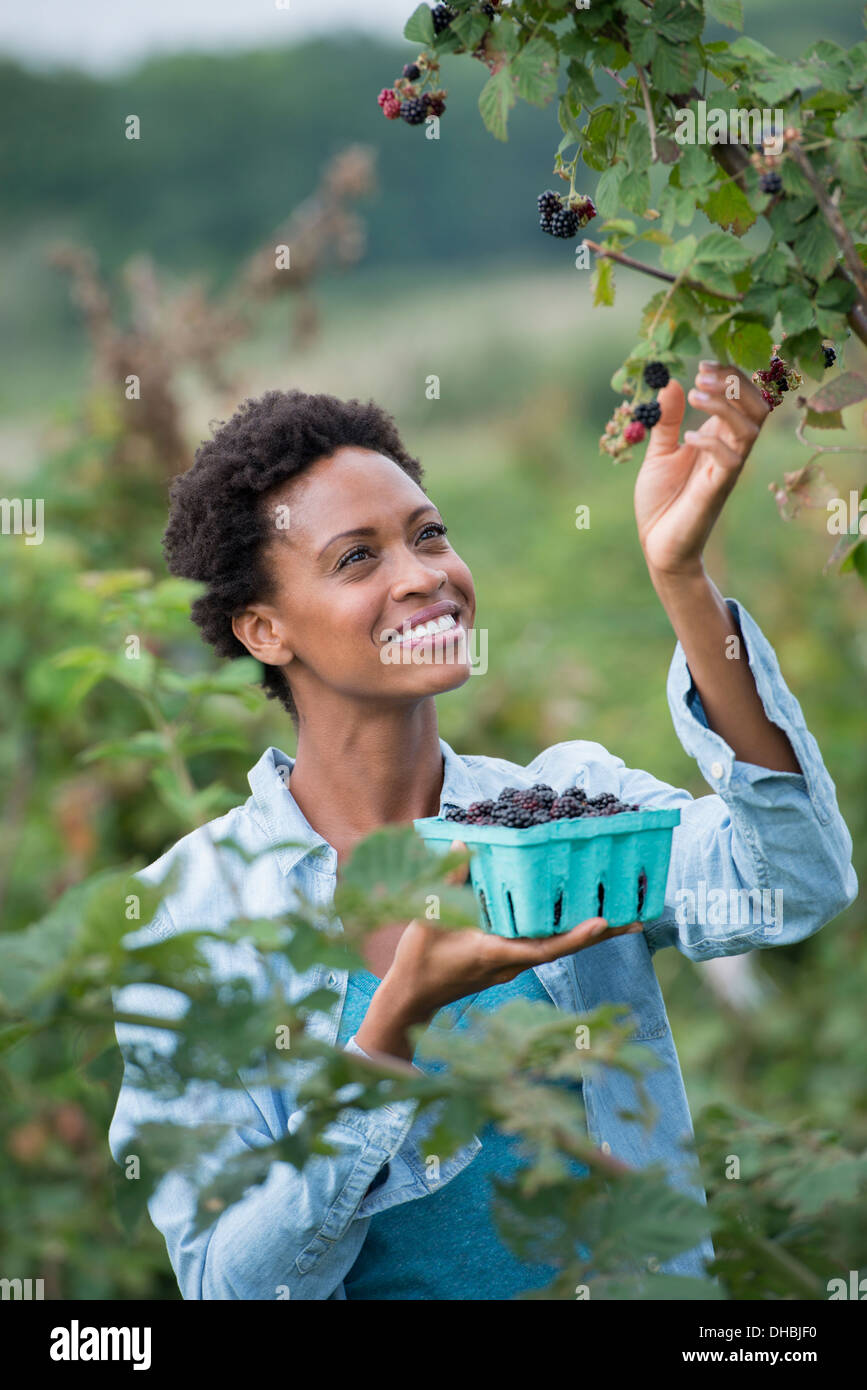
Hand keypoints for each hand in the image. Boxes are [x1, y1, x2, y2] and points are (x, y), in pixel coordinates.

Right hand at [383, 839, 641, 1027]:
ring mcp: (512, 964)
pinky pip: (544, 946)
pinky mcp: (508, 961)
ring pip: (557, 947)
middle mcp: (512, 961)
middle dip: (601, 934)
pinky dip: (565, 933)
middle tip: (637, 919)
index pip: (545, 947)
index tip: (603, 923)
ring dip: (588, 933)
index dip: (575, 936)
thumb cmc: (420, 960)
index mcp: (497, 953)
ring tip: (621, 916)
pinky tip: (577, 918)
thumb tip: (463, 842)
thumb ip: (448, 879)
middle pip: (564, 948)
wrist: (411, 998)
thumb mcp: (429, 917)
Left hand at [633, 363, 769, 578]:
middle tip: (702, 375)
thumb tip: (673, 382)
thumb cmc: (661, 501)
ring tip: (695, 396)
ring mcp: (725, 471)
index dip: (729, 375)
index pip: (743, 397)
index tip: (702, 365)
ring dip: (724, 406)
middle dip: (735, 384)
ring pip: (750, 429)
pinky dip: (712, 442)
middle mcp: (729, 451)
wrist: (657, 545)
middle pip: (758, 407)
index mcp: (718, 438)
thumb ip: (667, 421)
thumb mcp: (659, 453)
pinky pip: (731, 461)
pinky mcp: (716, 491)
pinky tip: (688, 438)